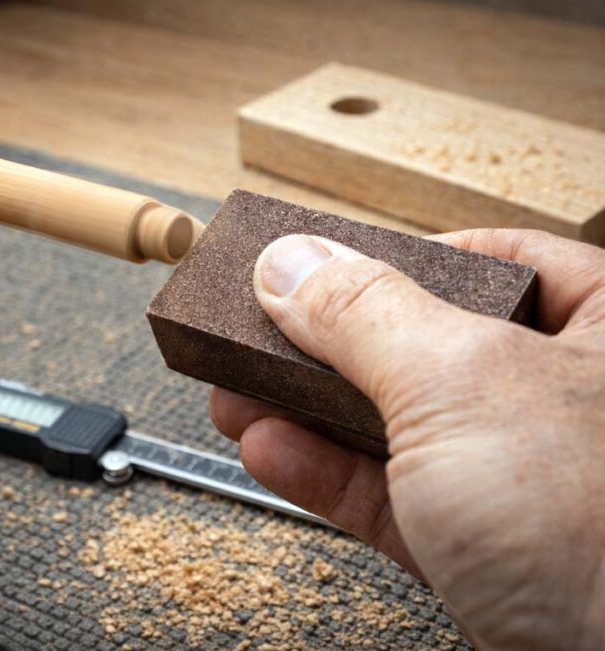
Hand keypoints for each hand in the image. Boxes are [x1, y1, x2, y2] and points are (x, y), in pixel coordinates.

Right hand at [210, 229, 604, 649]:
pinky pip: (391, 495)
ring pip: (397, 424)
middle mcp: (568, 400)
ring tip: (235, 391)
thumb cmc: (603, 530)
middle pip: (426, 342)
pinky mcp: (484, 548)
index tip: (330, 264)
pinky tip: (270, 450)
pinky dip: (325, 473)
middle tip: (259, 329)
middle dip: (326, 344)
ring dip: (305, 410)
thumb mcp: (461, 383)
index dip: (406, 255)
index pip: (499, 260)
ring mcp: (523, 479)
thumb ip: (365, 315)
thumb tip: (292, 264)